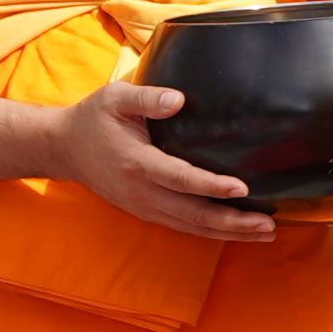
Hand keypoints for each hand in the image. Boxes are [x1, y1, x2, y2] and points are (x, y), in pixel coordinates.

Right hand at [41, 74, 272, 243]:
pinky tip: (237, 232)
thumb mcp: (114, 97)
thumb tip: (179, 99)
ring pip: (192, 227)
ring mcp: (144, 207)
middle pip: (193, 214)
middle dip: (232, 222)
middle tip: (268, 225)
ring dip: (228, 233)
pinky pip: (184, 227)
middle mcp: (142, 192)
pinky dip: (212, 232)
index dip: (211, 185)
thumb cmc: (93, 118)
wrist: (64, 149)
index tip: (242, 188)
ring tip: (264, 234)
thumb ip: (147, 97)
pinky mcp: (147, 212)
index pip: (180, 179)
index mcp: (136, 163)